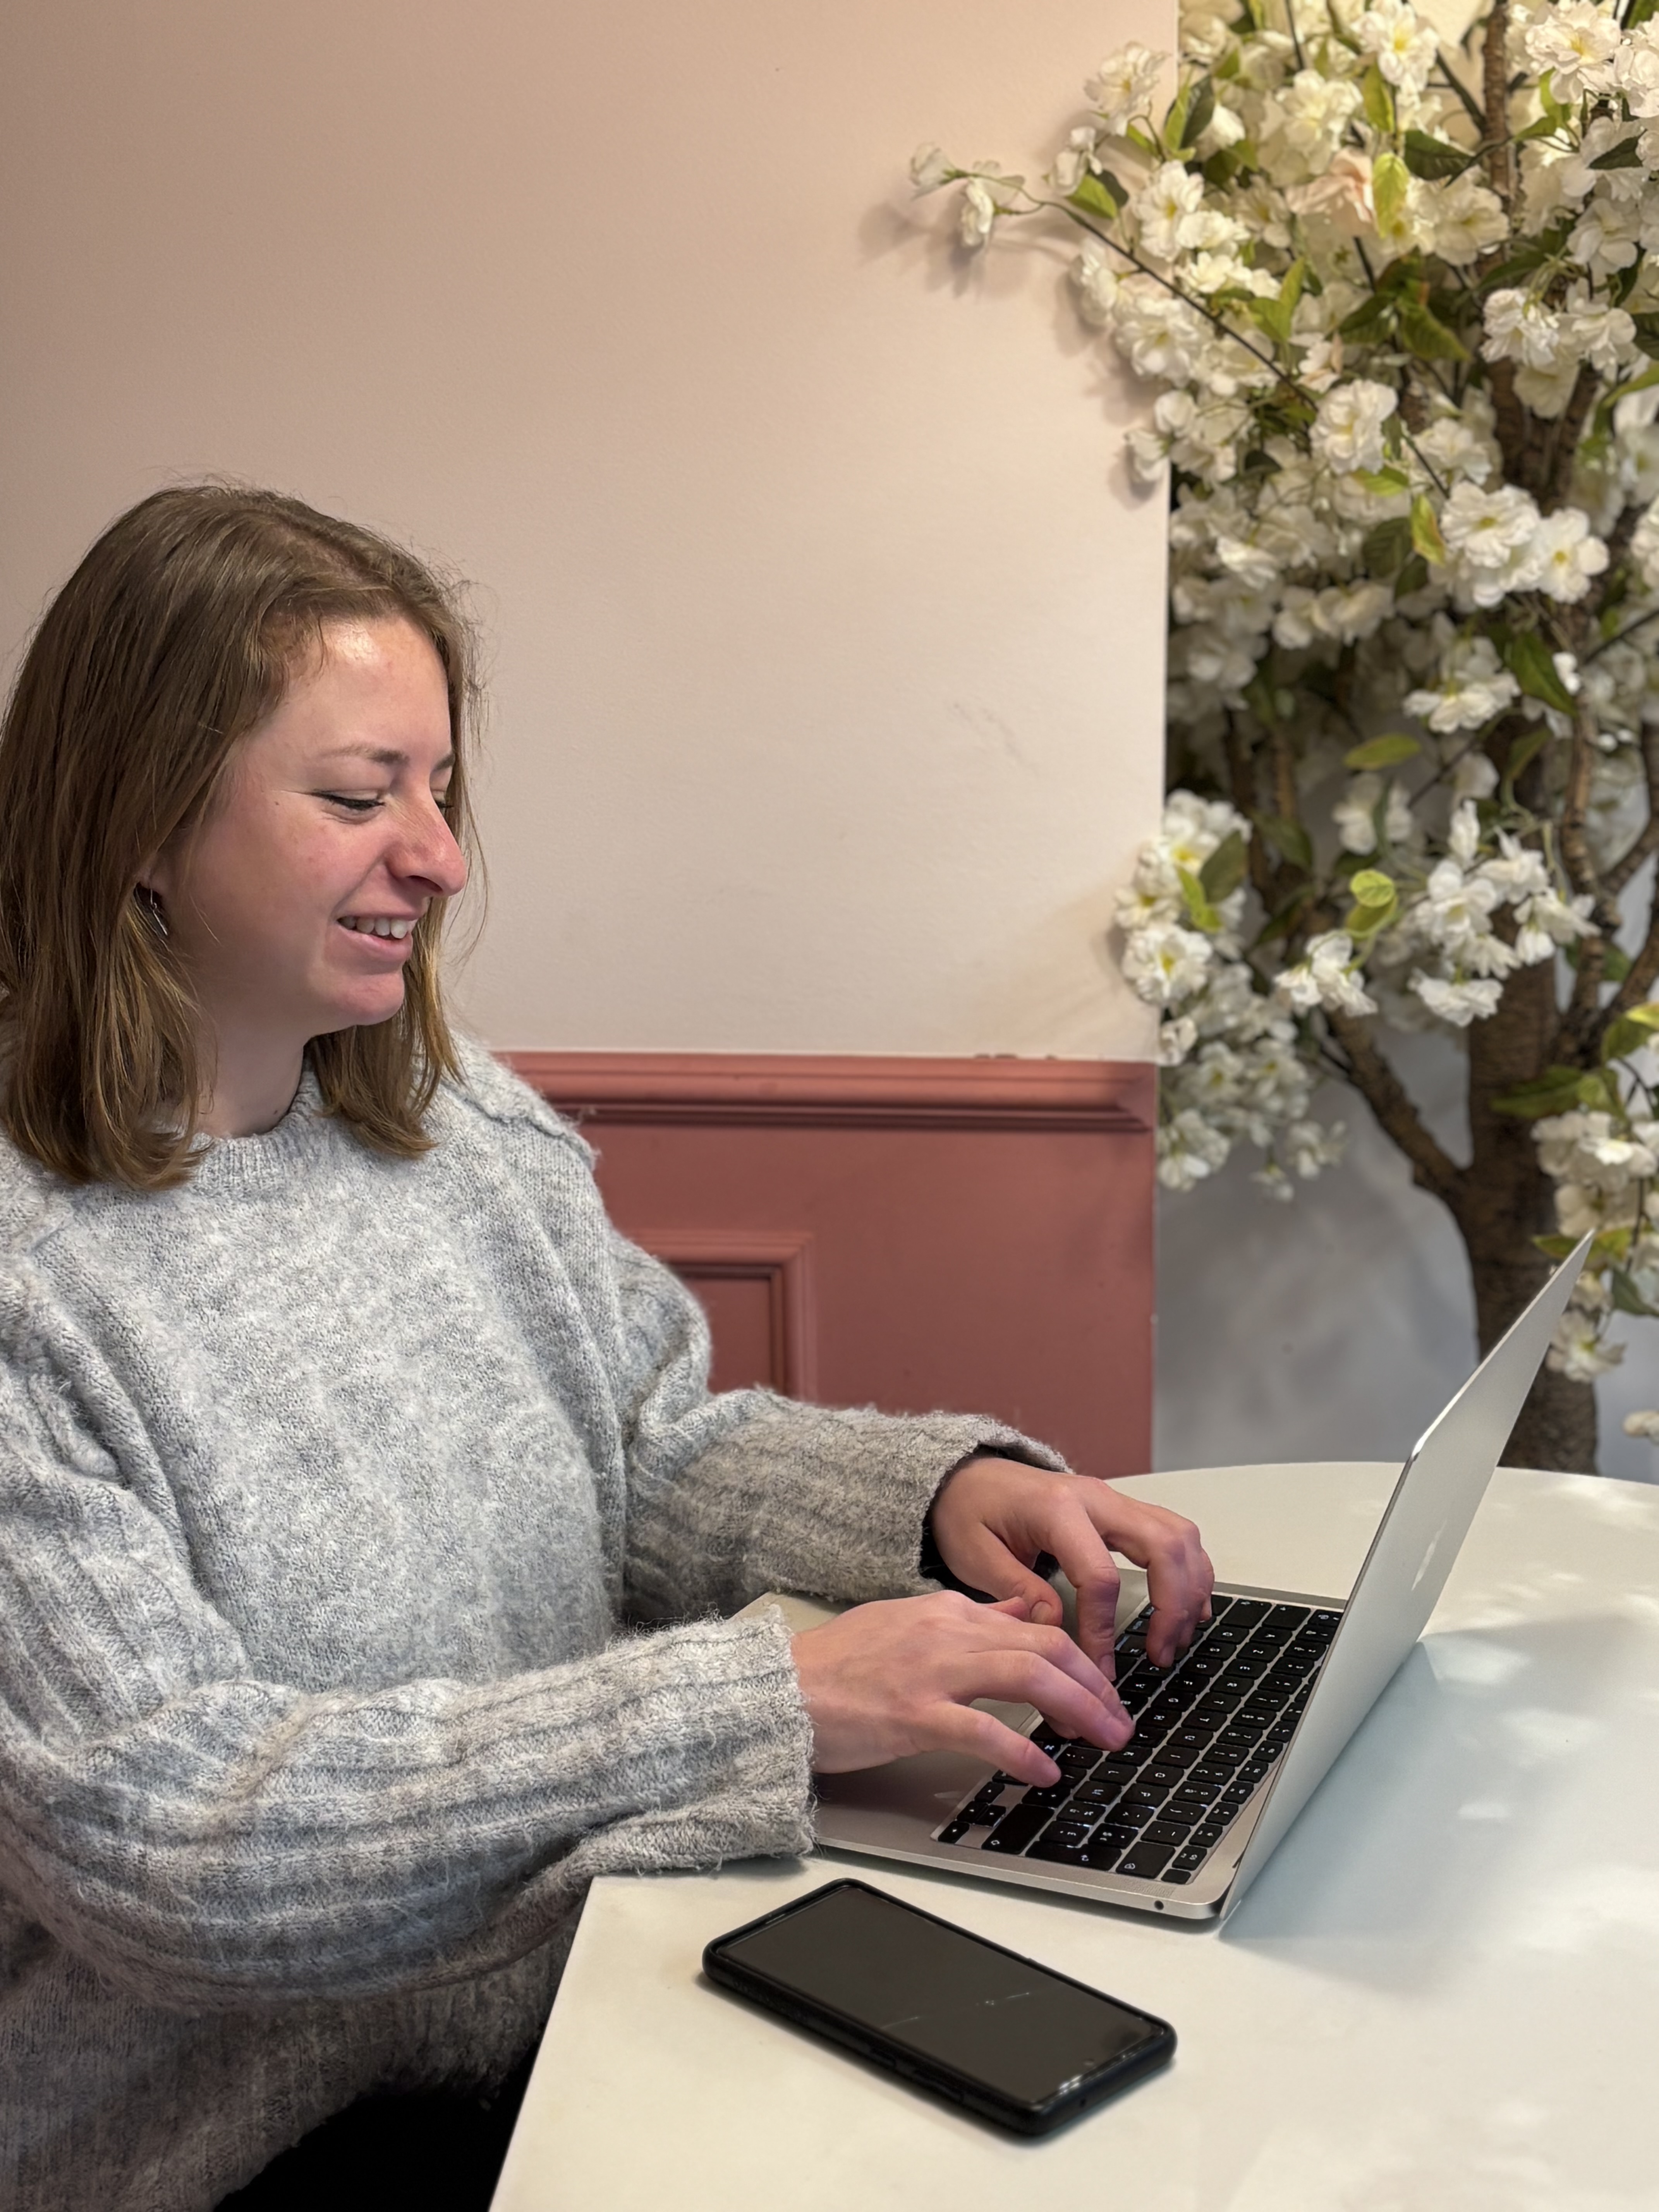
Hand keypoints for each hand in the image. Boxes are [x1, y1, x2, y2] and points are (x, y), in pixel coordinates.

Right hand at [790, 1590, 1131, 1785]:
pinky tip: (1045, 1770)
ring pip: (1027, 1676)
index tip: (1104, 1690)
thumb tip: (1021, 1611)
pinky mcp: (912, 1714)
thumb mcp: (910, 1622)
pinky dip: (1023, 1751)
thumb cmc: (840, 1665)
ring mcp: (931, 1672)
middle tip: (1120, 1721)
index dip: (1082, 1659)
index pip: (1036, 1625)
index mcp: (948, 1611)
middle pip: (1045, 1647)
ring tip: (1104, 1740)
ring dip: (1077, 1710)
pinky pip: (983, 1730)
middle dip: (1095, 1684)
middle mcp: (947, 1633)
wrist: (781, 1686)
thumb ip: (969, 1618)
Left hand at [928, 1456, 1212, 1672]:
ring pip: (1180, 1536)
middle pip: (1162, 1547)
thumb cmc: (970, 1511)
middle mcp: (1096, 1498)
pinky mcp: (1123, 1510)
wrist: (969, 1476)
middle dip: (1172, 1607)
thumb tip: (1056, 1628)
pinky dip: (1191, 1570)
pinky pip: (1175, 1533)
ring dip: (1190, 1590)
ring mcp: (1114, 1500)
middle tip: (1160, 1654)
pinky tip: (1188, 1606)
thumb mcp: (974, 1555)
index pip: (1099, 1576)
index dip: (1104, 1630)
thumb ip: (1016, 1591)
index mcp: (1056, 1509)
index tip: (1100, 1671)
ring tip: (1177, 1638)